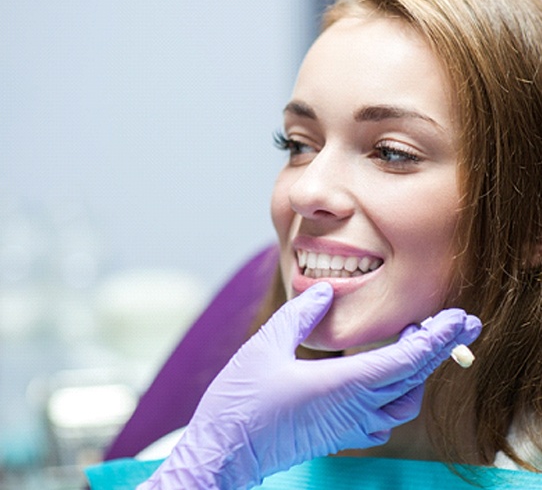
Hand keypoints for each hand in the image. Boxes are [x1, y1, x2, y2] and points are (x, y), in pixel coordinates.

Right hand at [137, 282, 480, 489]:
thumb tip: (326, 290)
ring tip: (418, 343)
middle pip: (413, 380)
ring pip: (404, 403)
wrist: (225, 451)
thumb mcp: (266, 345)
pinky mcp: (339, 435)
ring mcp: (348, 427)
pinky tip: (387, 378)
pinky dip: (399, 394)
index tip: (457, 319)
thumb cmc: (241, 400)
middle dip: (440, 349)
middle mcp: (353, 409)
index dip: (435, 339)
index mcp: (341, 385)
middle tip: (458, 323)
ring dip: (419, 372)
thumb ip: (300, 314)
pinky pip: (385, 418)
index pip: (405, 362)